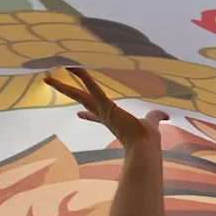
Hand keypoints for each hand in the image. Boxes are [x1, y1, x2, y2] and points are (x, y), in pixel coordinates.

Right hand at [44, 68, 167, 147]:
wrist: (145, 148)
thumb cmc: (148, 139)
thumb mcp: (152, 122)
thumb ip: (157, 117)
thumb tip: (167, 116)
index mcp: (112, 120)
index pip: (96, 115)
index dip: (88, 114)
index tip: (78, 114)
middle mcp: (104, 116)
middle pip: (82, 101)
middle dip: (67, 92)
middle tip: (51, 84)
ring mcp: (103, 111)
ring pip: (80, 96)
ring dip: (64, 86)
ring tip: (48, 78)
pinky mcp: (107, 107)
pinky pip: (93, 89)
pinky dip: (85, 78)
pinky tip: (75, 68)